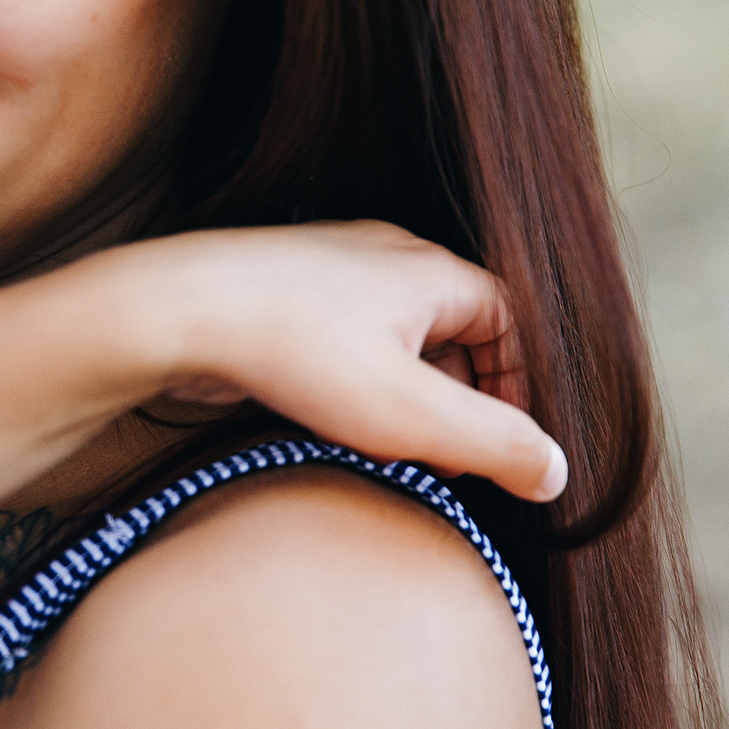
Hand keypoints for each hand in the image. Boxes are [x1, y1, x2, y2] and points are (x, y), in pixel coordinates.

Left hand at [106, 222, 567, 501]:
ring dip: (404, 399)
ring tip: (387, 449)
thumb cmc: (294, 350)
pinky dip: (355, 387)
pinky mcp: (282, 296)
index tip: (502, 447)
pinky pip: (344, 343)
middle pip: (455, 331)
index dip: (517, 387)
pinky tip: (330, 425)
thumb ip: (494, 444)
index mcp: (431, 268)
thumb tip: (555, 472)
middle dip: (459, 400)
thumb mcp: (411, 415)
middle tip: (444, 459)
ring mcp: (330, 271)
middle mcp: (385, 256)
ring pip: (395, 341)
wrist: (174, 310)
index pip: (510, 321)